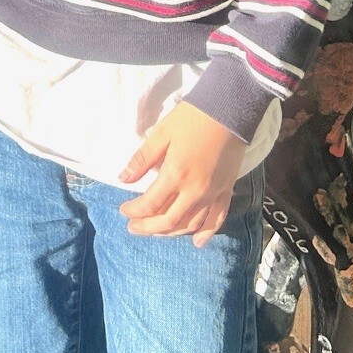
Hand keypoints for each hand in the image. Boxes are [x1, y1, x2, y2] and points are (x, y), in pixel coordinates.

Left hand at [119, 101, 246, 246]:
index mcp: (175, 174)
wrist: (229, 110)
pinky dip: (206, 233)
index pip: (149, 204)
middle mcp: (194, 191)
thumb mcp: (161, 133)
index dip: (134, 211)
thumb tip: (123, 179)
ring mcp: (213, 193)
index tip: (123, 209)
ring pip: (190, 224)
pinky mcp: (226, 191)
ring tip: (156, 231)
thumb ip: (142, 159)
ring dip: (171, 232)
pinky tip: (196, 242)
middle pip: (168, 221)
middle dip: (148, 228)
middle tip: (133, 227)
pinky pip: (217, 219)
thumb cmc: (191, 118)